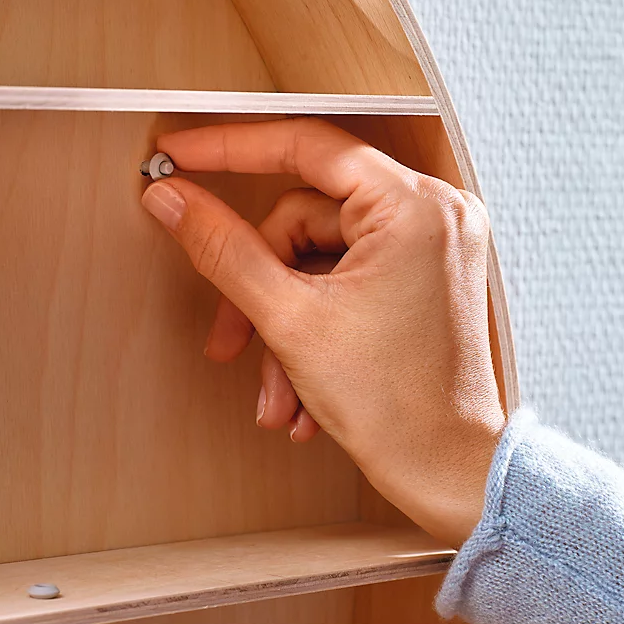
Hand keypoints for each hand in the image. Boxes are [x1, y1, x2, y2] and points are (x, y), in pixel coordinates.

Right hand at [140, 118, 505, 547]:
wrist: (449, 477)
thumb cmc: (399, 409)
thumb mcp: (289, 319)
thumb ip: (223, 248)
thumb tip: (174, 199)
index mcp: (412, 207)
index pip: (304, 147)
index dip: (229, 148)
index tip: (180, 152)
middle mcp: (431, 214)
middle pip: (303, 216)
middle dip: (258, 286)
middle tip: (229, 335)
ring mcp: (429, 247)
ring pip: (315, 257)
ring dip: (281, 322)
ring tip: (277, 389)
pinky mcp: (421, 277)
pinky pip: (341, 278)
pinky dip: (310, 325)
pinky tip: (301, 386)